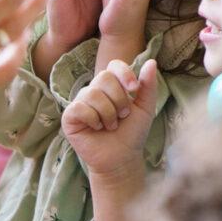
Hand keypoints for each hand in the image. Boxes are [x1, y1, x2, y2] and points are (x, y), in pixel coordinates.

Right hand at [63, 59, 158, 179]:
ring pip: (93, 93)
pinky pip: (79, 107)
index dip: (124, 74)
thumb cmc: (132, 133)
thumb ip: (148, 85)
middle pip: (103, 77)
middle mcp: (94, 90)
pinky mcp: (69, 117)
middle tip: (122, 116)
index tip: (134, 89)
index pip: (114, 65)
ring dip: (108, 113)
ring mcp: (80, 103)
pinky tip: (96, 129)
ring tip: (111, 125)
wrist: (122, 158)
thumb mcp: (145, 108)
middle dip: (118, 98)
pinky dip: (93, 119)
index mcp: (111, 86)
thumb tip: (151, 62)